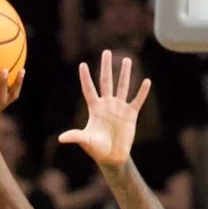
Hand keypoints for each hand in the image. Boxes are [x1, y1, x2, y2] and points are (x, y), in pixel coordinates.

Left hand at [55, 50, 149, 170]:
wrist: (112, 157)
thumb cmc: (97, 148)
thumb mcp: (86, 141)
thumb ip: (75, 136)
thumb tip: (61, 139)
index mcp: (95, 108)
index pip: (89, 89)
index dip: (86, 78)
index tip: (82, 65)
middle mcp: (107, 104)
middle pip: (106, 81)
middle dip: (106, 67)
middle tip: (106, 52)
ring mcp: (119, 108)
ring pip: (122, 86)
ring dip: (124, 74)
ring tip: (126, 59)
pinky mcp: (131, 114)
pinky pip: (137, 100)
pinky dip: (142, 92)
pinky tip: (146, 81)